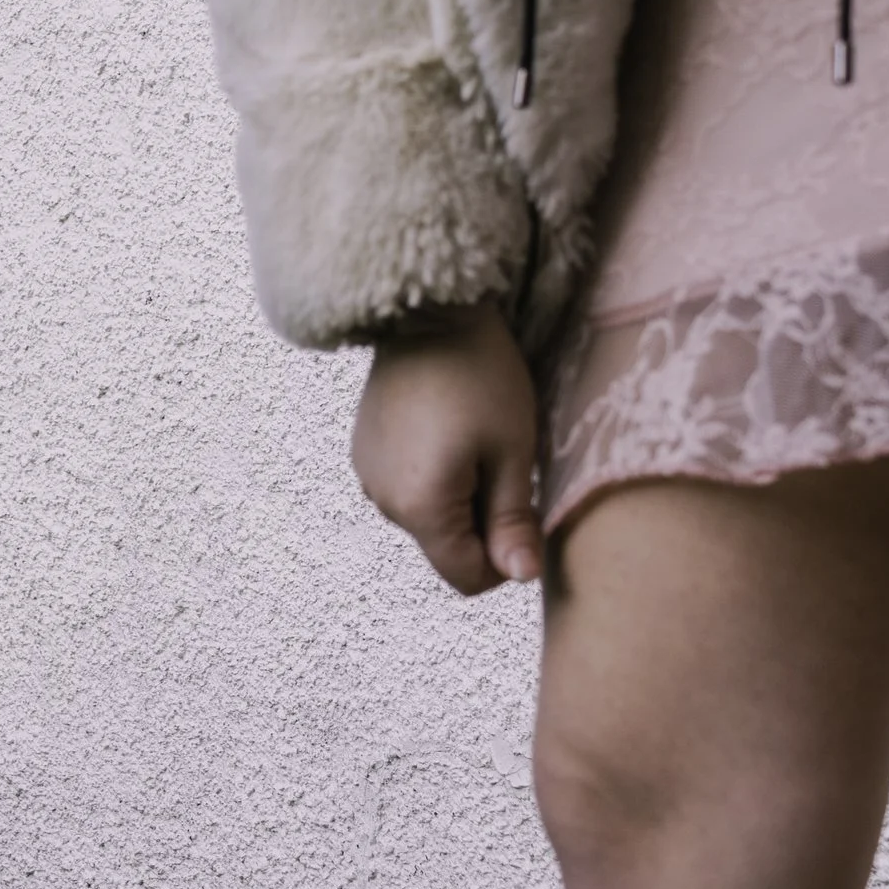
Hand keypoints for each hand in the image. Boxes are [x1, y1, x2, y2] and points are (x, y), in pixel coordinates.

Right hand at [352, 303, 543, 593]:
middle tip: (503, 462)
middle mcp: (384, 501)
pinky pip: (406, 488)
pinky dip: (432, 475)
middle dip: (481, 523)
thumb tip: (521, 576)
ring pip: (427, 517)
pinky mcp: (364, 452)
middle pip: (445, 547)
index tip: (524, 512)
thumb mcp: (512, 450)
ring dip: (457, 497)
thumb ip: (513, 521)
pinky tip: (445, 429)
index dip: (504, 560)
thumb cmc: (479, 374)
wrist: (427, 311)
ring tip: (473, 440)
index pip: (466, 578)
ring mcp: (369, 476)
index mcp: (421, 507)